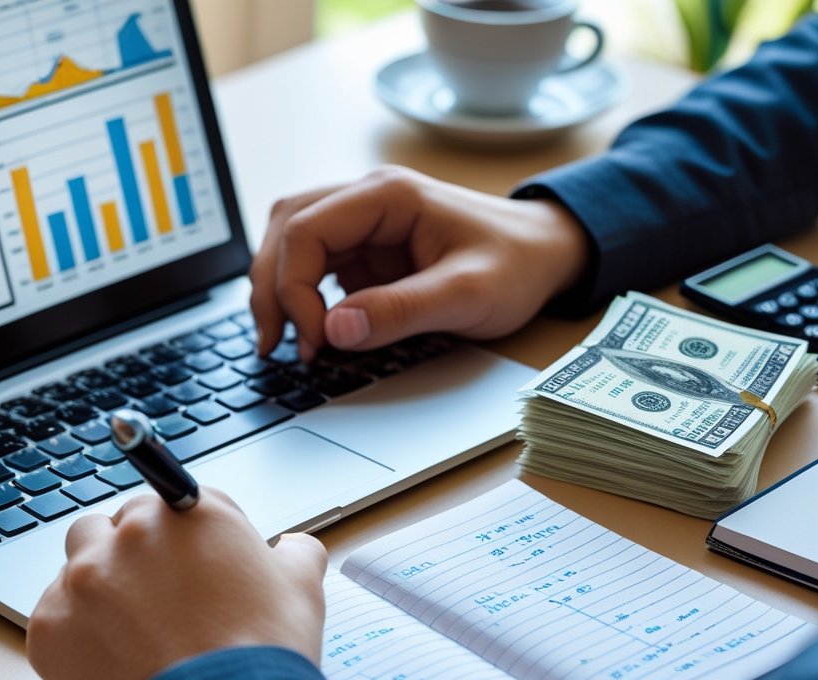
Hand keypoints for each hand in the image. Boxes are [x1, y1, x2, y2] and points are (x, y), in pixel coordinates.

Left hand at [26, 488, 327, 679]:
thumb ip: (296, 552)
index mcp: (191, 512)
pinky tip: (109, 662)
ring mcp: (84, 578)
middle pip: (118, 526)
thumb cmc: (263, 653)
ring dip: (97, 586)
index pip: (175, 505)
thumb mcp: (302, 588)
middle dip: (134, 555)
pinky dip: (75, 636)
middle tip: (159, 603)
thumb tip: (293, 548)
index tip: (193, 571)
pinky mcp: (51, 626)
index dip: (187, 542)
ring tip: (130, 633)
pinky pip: (52, 618)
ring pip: (77, 564)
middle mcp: (132, 532)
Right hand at [250, 165, 589, 360]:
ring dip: (277, 290)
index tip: (316, 340)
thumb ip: (401, 311)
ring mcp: (363, 228)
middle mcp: (366, 202)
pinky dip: (300, 298)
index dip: (294, 288)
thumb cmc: (516, 264)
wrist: (546, 256)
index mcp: (387, 196)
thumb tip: (334, 331)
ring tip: (279, 341)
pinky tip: (307, 333)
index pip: (305, 230)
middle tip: (275, 345)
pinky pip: (315, 268)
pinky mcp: (366, 255)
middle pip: (285, 230)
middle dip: (271, 288)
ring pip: (290, 245)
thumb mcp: (467, 294)